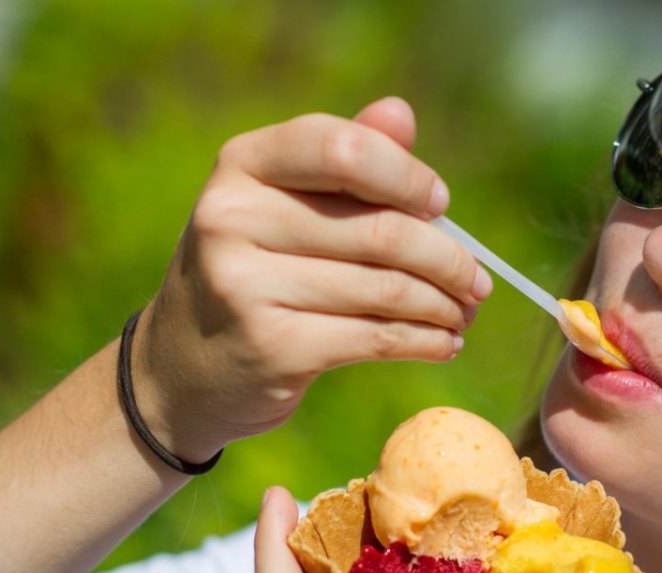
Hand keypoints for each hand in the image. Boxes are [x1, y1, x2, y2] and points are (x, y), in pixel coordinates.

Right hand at [130, 97, 492, 461]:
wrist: (182, 369)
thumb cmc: (254, 272)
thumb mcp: (281, 207)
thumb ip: (343, 161)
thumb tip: (401, 113)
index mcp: (243, 166)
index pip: (342, 147)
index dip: (406, 175)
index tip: (442, 206)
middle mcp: (234, 218)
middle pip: (380, 230)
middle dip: (447, 260)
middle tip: (479, 282)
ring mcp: (246, 285)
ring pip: (386, 289)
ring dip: (444, 305)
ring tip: (466, 313)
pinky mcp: (272, 345)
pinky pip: (376, 337)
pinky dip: (425, 341)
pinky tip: (445, 343)